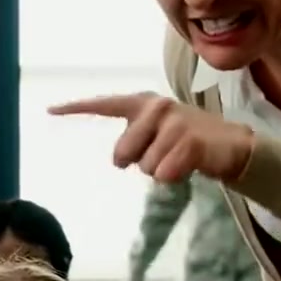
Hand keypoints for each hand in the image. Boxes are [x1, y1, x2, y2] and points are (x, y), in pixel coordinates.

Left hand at [48, 93, 253, 184]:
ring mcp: (173, 123)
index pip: (105, 104)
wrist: (230, 144)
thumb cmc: (188, 140)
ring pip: (145, 168)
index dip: (76, 108)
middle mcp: (156, 107)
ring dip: (161, 171)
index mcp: (144, 103)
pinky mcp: (189, 141)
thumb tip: (119, 160)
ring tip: (180, 158)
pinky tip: (189, 165)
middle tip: (162, 155)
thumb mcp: (159, 132)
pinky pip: (164, 174)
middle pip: (122, 154)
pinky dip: (175, 177)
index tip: (50, 110)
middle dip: (138, 162)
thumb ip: (135, 138)